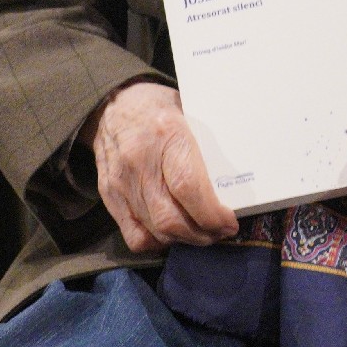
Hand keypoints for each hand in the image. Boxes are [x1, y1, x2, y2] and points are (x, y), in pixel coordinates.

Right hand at [83, 82, 238, 251]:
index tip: (229, 222)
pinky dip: (157, 242)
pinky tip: (172, 234)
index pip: (188, 186)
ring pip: (156, 231)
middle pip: (171, 218)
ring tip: (201, 233)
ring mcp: (122, 181)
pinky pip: (134, 236)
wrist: (112, 103)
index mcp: (167, 133)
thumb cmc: (159, 107)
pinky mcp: (109, 195)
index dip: (211, 214)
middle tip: (219, 232)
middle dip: (202, 234)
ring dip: (185, 240)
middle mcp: (140, 160)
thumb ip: (207, 143)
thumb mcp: (188, 110)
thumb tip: (238, 176)